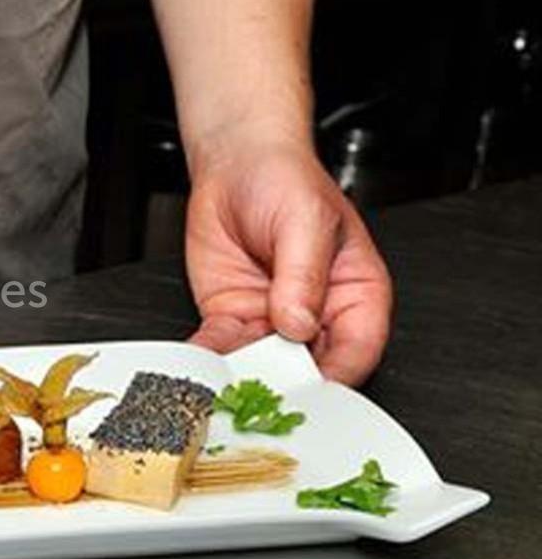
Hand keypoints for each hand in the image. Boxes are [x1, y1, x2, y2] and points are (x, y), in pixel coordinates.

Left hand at [184, 140, 391, 384]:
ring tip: (226, 383)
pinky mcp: (234, 319)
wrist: (236, 165)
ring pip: (263, 365)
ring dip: (243, 376)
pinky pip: (224, 348)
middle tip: (262, 393)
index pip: (357, 349)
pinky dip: (211, 358)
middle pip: (310, 369)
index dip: (337, 375)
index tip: (312, 389)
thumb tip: (299, 322)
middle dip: (286, 385)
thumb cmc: (286, 180)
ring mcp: (273, 321)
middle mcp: (317, 315)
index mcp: (355, 295)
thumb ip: (304, 274)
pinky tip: (201, 361)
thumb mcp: (305, 220)